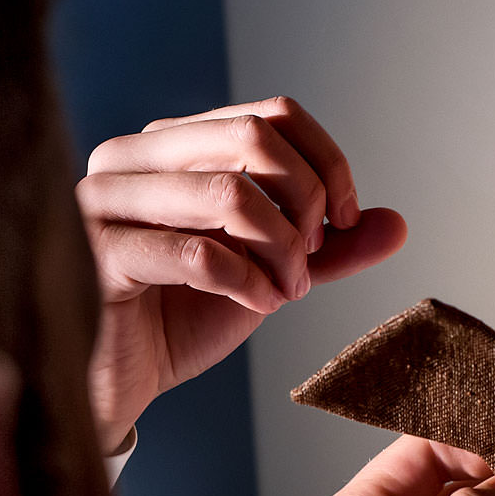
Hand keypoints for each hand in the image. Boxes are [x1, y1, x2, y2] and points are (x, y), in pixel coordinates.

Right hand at [78, 97, 406, 452]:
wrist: (120, 381)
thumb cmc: (180, 318)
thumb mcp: (267, 273)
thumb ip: (325, 248)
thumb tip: (396, 224)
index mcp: (170, 144)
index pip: (271, 114)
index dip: (325, 163)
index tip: (343, 221)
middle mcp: (130, 156)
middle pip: (252, 135)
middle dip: (305, 199)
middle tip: (313, 256)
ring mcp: (105, 200)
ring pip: (229, 192)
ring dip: (280, 250)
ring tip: (287, 291)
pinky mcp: (98, 254)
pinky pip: (198, 254)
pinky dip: (247, 283)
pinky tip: (257, 305)